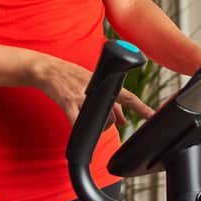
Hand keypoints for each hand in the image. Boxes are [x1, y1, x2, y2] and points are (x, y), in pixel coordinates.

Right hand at [30, 56, 153, 128]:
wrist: (48, 69)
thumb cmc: (71, 76)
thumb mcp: (93, 83)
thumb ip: (109, 101)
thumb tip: (122, 119)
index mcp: (104, 82)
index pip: (128, 96)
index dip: (141, 107)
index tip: (152, 115)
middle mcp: (95, 88)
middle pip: (112, 114)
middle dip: (110, 122)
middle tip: (106, 122)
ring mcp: (81, 95)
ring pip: (97, 120)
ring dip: (97, 126)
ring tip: (90, 120)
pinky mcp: (67, 101)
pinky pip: (77, 122)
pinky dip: (79, 128)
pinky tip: (79, 131)